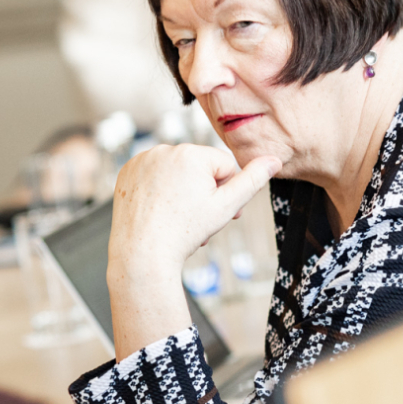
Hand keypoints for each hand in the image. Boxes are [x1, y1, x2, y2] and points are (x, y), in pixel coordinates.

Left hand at [108, 144, 279, 358]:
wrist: (141, 254)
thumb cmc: (184, 232)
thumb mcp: (226, 207)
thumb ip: (252, 181)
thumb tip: (275, 160)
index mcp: (191, 153)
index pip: (223, 165)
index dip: (223, 192)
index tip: (213, 212)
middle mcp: (164, 149)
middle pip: (198, 168)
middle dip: (202, 192)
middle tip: (195, 219)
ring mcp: (142, 160)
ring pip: (176, 172)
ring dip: (181, 190)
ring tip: (176, 217)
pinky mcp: (127, 172)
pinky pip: (153, 175)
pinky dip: (158, 190)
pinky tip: (157, 210)